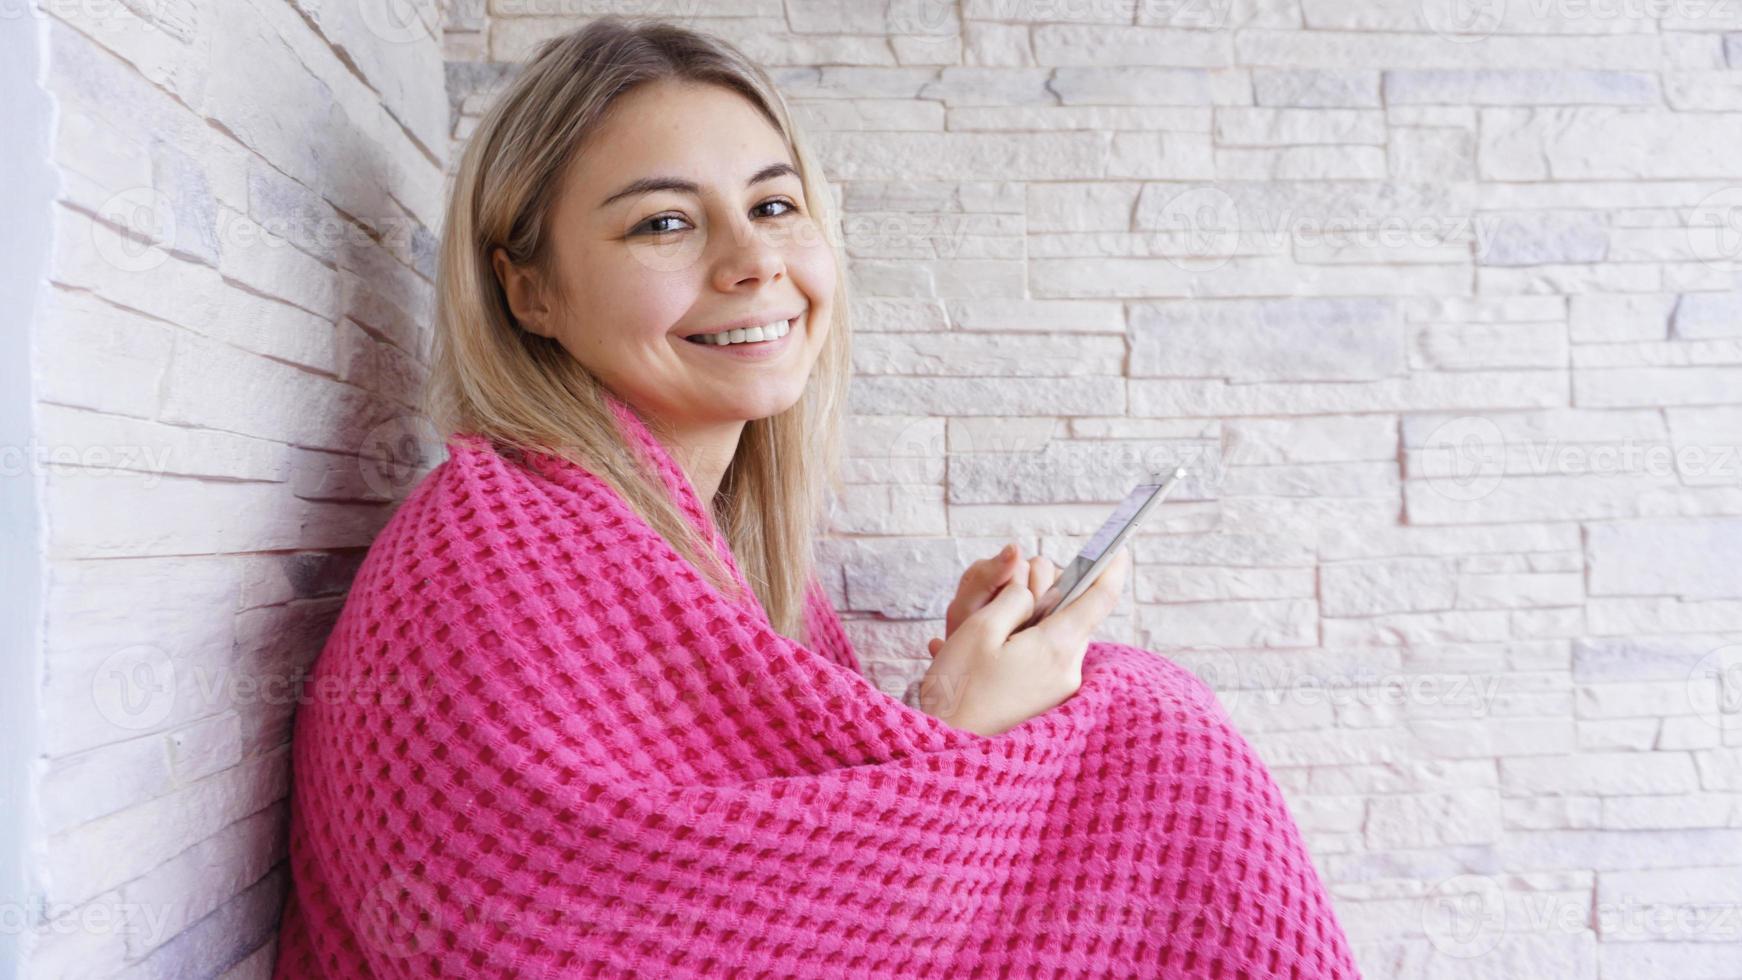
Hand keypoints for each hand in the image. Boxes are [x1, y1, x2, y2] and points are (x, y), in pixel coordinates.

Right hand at [915, 545, 1130, 736]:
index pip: (1098, 599)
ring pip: (1060, 637)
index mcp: (1055, 647)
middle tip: (1014, 588)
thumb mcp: (977, 629)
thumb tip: (1030, 592)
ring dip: (1038, 621)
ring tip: (993, 626)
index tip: (1119, 548)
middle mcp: (1068, 670)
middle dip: (1053, 594)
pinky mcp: (1048, 703)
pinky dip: (1030, 643)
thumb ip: (1011, 600)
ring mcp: (1060, 690)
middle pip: (1074, 616)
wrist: (952, 751)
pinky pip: (1048, 659)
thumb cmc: (958, 690)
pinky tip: (992, 650)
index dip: (1111, 569)